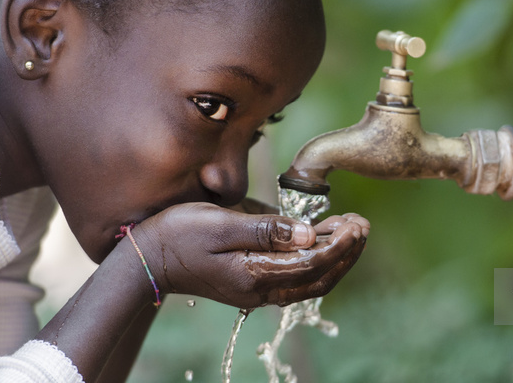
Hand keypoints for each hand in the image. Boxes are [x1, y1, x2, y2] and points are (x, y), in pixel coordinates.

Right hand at [131, 203, 368, 308]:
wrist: (149, 258)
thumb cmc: (180, 233)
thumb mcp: (221, 223)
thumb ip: (266, 230)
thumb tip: (309, 234)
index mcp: (255, 275)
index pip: (312, 264)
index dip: (339, 245)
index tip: (356, 224)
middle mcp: (261, 289)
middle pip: (318, 278)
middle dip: (345, 253)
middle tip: (363, 225)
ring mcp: (258, 289)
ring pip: (310, 281)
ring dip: (335, 257)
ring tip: (352, 229)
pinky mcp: (254, 282)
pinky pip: (295, 276)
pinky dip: (316, 260)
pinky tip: (324, 238)